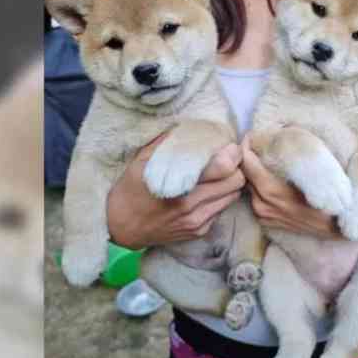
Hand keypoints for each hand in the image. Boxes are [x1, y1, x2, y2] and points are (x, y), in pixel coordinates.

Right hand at [106, 135, 244, 248]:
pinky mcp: (199, 231)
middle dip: (235, 168)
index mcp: (180, 186)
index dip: (233, 155)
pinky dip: (219, 199)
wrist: (121, 227)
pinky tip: (206, 193)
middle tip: (226, 160)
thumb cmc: (131, 190)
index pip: (225, 168)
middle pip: (236, 182)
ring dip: (229, 184)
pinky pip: (221, 210)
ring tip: (218, 175)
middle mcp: (192, 205)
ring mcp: (197, 221)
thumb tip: (187, 126)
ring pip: (233, 196)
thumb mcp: (142, 161)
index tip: (229, 147)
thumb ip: (167, 143)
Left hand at [241, 136, 339, 237]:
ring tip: (265, 164)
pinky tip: (272, 183)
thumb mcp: (308, 170)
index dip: (245, 146)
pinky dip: (260, 190)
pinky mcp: (267, 222)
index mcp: (269, 189)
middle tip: (258, 147)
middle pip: (245, 174)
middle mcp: (261, 202)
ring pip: (251, 187)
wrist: (335, 225)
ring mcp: (263, 214)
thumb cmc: (325, 194)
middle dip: (249, 160)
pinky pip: (257, 200)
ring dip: (255, 175)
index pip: (246, 162)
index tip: (251, 136)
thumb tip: (280, 132)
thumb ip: (287, 156)